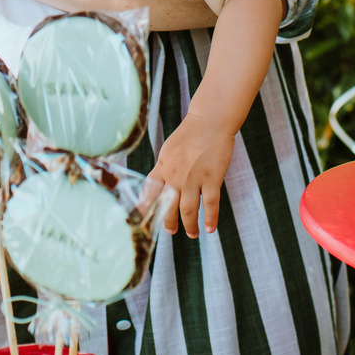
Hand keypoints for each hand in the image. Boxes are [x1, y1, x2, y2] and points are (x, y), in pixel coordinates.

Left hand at [148, 116, 235, 237]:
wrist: (209, 121)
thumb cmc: (189, 135)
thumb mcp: (168, 150)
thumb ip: (163, 168)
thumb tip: (159, 185)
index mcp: (162, 167)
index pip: (149, 193)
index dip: (145, 208)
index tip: (142, 221)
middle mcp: (175, 175)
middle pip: (168, 207)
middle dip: (169, 222)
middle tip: (171, 231)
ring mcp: (193, 178)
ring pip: (188, 209)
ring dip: (189, 225)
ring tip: (192, 233)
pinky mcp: (212, 178)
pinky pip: (210, 203)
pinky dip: (210, 218)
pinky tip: (210, 228)